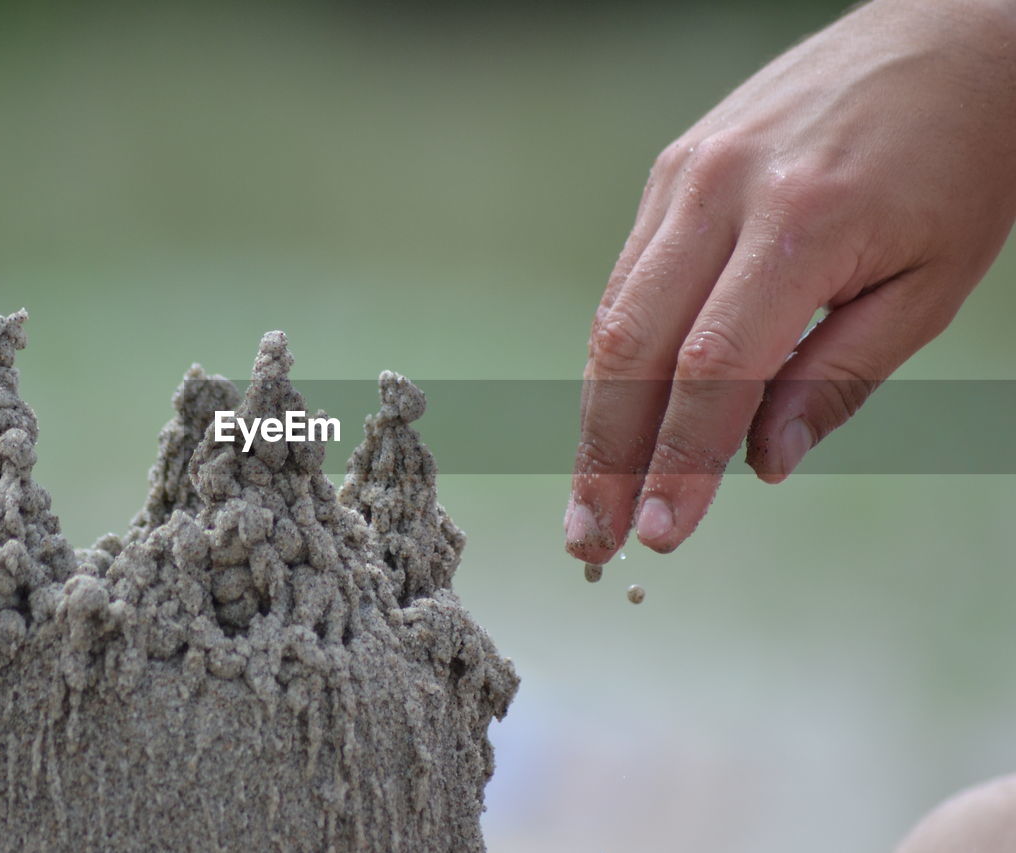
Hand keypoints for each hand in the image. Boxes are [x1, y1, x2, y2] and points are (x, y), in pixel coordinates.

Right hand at [566, 0, 1015, 564]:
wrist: (947, 38)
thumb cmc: (961, 161)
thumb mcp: (932, 284)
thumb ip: (840, 379)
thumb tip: (765, 463)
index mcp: (800, 222)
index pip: (713, 369)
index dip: (678, 461)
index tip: (657, 534)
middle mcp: (721, 191)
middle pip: (633, 348)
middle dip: (606, 455)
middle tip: (591, 536)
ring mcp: (684, 174)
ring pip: (614, 315)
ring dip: (597, 415)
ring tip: (591, 492)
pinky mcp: (670, 169)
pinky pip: (629, 277)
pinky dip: (618, 355)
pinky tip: (618, 411)